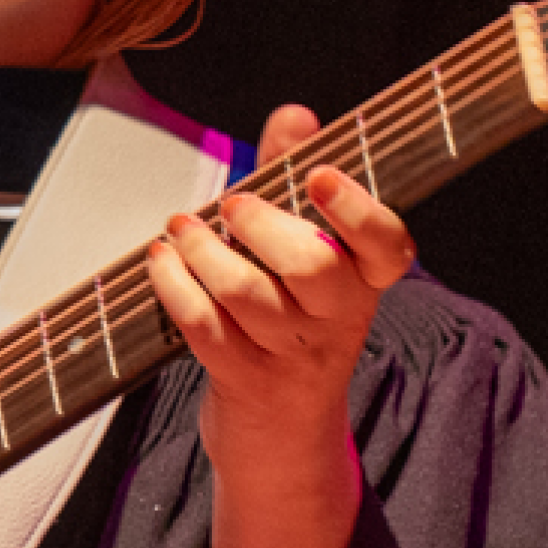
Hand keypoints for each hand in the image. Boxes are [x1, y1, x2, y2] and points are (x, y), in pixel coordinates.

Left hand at [146, 105, 414, 481]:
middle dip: (262, 224)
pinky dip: (173, 285)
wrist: (283, 432)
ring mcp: (290, 354)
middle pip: (311, 267)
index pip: (386, 245)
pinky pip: (202, 325)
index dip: (357, 210)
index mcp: (365, 282)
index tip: (320, 175)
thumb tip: (296, 114)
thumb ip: (294, 173)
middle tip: (234, 203)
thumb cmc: (290, 317)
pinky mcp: (242, 378)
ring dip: (203, 251)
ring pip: (246, 294)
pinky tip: (160, 260)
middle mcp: (336, 320)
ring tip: (182, 228)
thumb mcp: (303, 249)